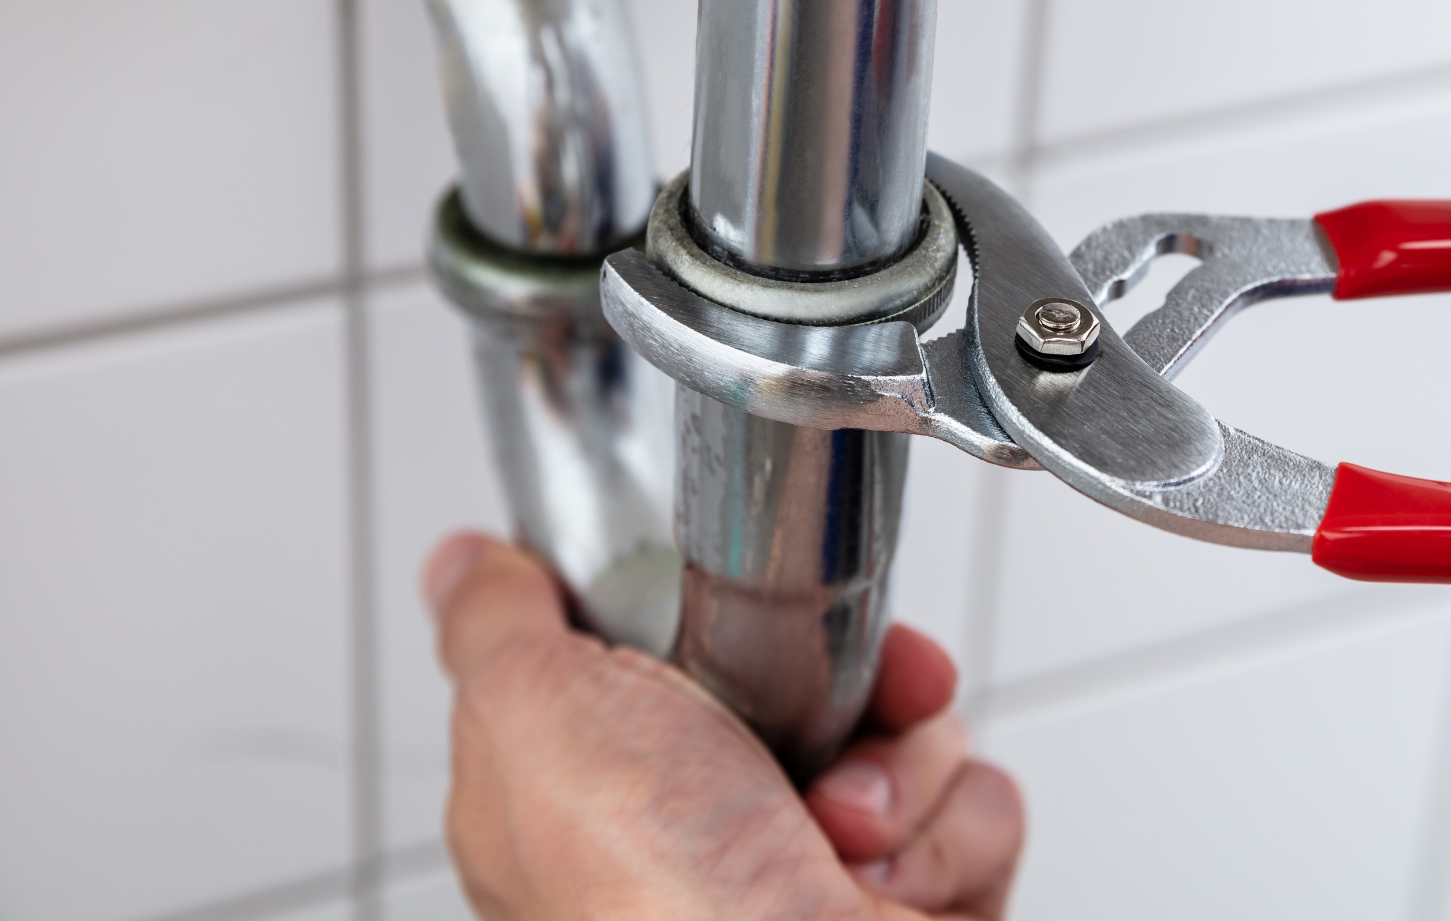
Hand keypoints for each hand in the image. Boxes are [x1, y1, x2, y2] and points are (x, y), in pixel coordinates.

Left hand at [424, 533, 1023, 918]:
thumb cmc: (642, 900)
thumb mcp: (527, 716)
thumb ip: (499, 624)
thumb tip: (467, 564)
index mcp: (610, 782)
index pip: (692, 646)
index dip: (732, 608)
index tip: (745, 590)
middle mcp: (718, 825)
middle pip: (822, 674)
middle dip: (846, 681)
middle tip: (827, 713)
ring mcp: (822, 866)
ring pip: (916, 731)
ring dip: (899, 770)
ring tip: (842, 833)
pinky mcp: (923, 902)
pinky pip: (984, 802)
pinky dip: (951, 837)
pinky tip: (887, 888)